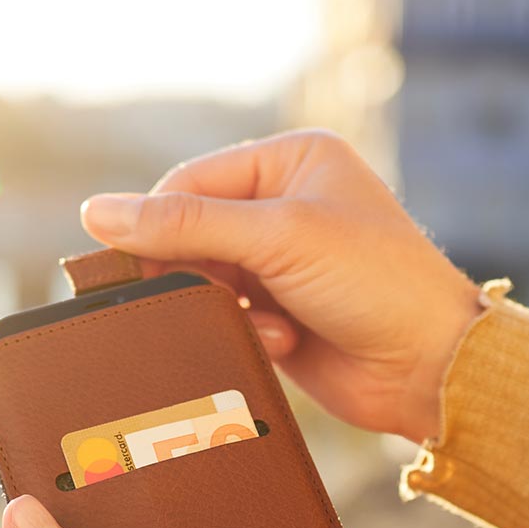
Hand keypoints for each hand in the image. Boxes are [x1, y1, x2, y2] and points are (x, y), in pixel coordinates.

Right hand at [80, 129, 482, 442]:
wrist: (433, 366)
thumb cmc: (377, 283)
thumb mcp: (280, 237)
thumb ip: (186, 224)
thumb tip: (95, 211)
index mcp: (292, 161)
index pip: (191, 181)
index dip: (157, 221)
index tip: (129, 263)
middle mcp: (286, 204)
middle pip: (190, 232)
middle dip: (197, 272)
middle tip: (216, 298)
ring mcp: (283, 262)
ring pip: (205, 281)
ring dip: (226, 307)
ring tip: (269, 321)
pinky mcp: (280, 314)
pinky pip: (227, 318)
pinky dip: (246, 333)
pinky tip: (285, 342)